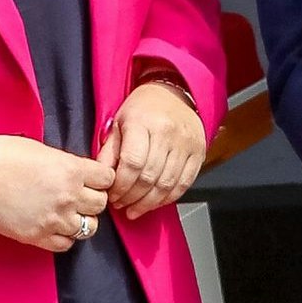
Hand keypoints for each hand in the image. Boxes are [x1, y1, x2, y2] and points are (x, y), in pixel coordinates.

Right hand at [0, 135, 113, 251]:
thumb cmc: (2, 156)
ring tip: (67, 214)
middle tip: (79, 196)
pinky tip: (54, 227)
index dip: (100, 179)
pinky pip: (66, 244)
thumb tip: (76, 173)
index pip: (107, 179)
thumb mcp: (42, 150)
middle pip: (101, 205)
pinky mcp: (38, 236)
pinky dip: (64, 237)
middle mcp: (69, 196)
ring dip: (81, 220)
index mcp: (72, 169)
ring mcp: (55, 219)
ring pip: (88, 228)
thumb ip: (65, 164)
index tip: (93, 180)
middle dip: (92, 200)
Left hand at [99, 80, 205, 220]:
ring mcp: (186, 144)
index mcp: (144, 122)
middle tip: (120, 204)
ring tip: (134, 209)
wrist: (174, 94)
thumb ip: (110, 150)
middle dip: (131, 197)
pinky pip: (183, 184)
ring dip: (148, 203)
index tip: (112, 194)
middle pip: (149, 177)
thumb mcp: (119, 122)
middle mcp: (168, 133)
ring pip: (166, 185)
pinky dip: (167, 198)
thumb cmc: (143, 108)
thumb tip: (101, 177)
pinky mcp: (199, 153)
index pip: (132, 163)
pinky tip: (154, 203)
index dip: (120, 185)